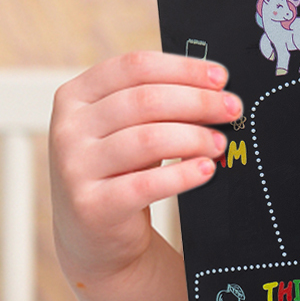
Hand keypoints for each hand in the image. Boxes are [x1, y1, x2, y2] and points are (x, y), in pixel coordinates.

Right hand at [48, 52, 241, 289]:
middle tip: (232, 110)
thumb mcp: (124, 127)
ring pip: (147, 139)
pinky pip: (147, 184)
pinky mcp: (91, 206)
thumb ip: (156, 102)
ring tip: (220, 142)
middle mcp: (67, 128)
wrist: (92, 234)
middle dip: (198, 102)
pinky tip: (206, 170)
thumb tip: (216, 89)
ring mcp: (74, 168)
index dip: (183, 68)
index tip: (220, 78)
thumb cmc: (118, 169)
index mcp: (75, 95)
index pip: (134, 66)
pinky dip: (183, 174)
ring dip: (194, 137)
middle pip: (145, 100)